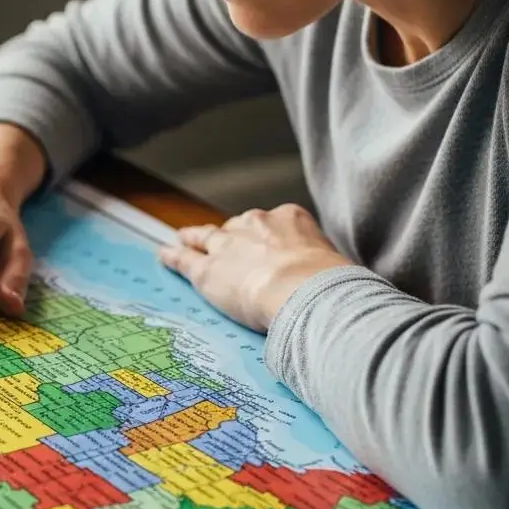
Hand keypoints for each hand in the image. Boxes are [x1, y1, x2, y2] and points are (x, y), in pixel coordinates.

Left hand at [159, 204, 350, 332]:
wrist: (303, 289)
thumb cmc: (330, 283)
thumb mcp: (336, 266)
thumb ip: (326, 270)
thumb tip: (343, 287)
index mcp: (290, 219)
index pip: (274, 224)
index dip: (268, 237)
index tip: (268, 246)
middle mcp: (256, 224)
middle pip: (238, 227)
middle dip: (232, 237)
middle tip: (225, 243)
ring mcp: (228, 245)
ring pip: (207, 237)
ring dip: (195, 238)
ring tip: (184, 238)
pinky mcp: (208, 269)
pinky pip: (186, 259)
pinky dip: (174, 257)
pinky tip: (165, 255)